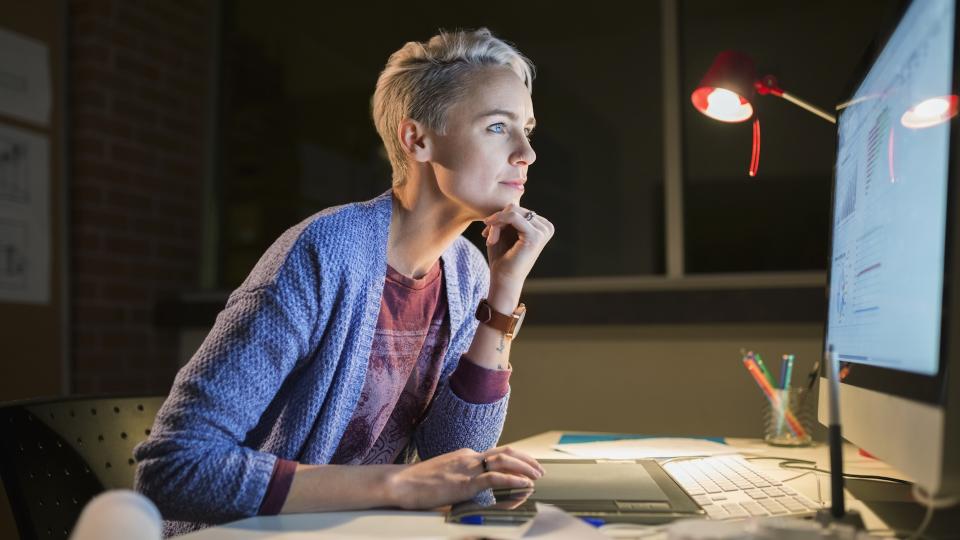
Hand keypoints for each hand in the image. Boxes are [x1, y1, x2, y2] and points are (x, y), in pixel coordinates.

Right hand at [384, 446, 544, 509]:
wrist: (399, 484)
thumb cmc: (416, 484)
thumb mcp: (444, 478)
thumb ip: (462, 481)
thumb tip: (475, 492)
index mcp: (465, 456)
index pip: (496, 454)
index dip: (515, 460)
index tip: (526, 469)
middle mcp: (469, 457)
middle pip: (505, 452)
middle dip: (526, 460)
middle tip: (539, 470)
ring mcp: (467, 468)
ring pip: (504, 461)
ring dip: (525, 468)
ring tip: (537, 477)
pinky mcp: (465, 483)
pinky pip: (494, 478)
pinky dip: (513, 480)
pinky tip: (524, 485)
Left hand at [481, 204, 554, 289]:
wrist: (503, 279)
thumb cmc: (503, 257)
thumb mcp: (505, 230)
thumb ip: (508, 215)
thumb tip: (512, 197)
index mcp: (542, 225)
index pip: (518, 208)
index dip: (500, 216)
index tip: (488, 231)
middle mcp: (546, 226)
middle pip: (515, 208)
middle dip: (498, 220)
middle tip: (487, 235)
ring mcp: (543, 230)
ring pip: (512, 211)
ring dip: (496, 223)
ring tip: (490, 239)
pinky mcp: (535, 235)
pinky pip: (512, 216)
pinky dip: (497, 224)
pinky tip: (491, 239)